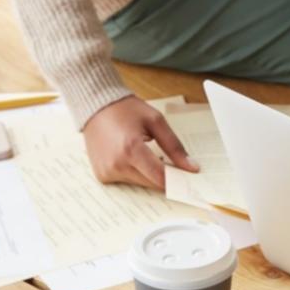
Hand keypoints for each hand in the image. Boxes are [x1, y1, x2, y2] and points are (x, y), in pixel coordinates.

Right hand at [82, 95, 198, 189]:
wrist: (97, 106)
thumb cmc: (126, 110)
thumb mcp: (156, 121)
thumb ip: (174, 146)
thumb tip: (192, 167)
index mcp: (131, 149)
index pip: (160, 178)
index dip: (176, 180)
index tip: (187, 179)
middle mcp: (117, 164)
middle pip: (150, 183)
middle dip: (163, 175)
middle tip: (169, 162)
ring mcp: (107, 171)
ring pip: (139, 183)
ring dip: (147, 173)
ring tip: (144, 151)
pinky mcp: (101, 175)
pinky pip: (125, 181)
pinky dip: (133, 172)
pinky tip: (130, 156)